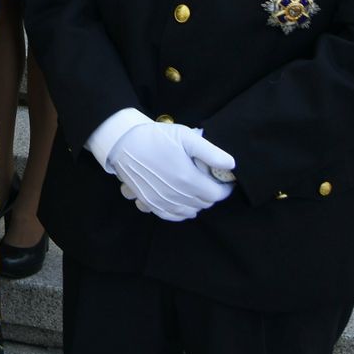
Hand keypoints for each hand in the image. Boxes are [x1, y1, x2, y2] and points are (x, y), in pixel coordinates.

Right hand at [106, 121, 235, 221]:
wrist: (122, 143)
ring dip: (196, 203)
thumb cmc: (154, 137)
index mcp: (189, 180)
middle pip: (205, 204)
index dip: (225, 188)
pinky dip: (180, 212)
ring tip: (194, 188)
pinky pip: (171, 216)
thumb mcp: (185, 136)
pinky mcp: (150, 203)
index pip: (218, 195)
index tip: (224, 180)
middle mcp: (177, 196)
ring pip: (190, 212)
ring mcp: (162, 202)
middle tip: (207, 179)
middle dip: (210, 193)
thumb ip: (211, 152)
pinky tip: (180, 201)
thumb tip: (231, 165)